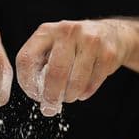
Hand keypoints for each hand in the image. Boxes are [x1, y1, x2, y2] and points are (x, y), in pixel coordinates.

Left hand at [16, 20, 130, 116]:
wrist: (112, 35)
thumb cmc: (75, 46)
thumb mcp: (53, 46)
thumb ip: (41, 65)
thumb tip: (38, 94)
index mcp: (47, 31)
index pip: (27, 58)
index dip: (27, 82)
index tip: (34, 94)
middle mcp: (67, 32)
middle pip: (54, 73)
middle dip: (51, 96)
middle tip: (50, 108)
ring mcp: (90, 41)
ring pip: (75, 82)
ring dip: (69, 96)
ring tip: (69, 96)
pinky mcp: (107, 54)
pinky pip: (91, 84)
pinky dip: (85, 93)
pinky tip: (82, 90)